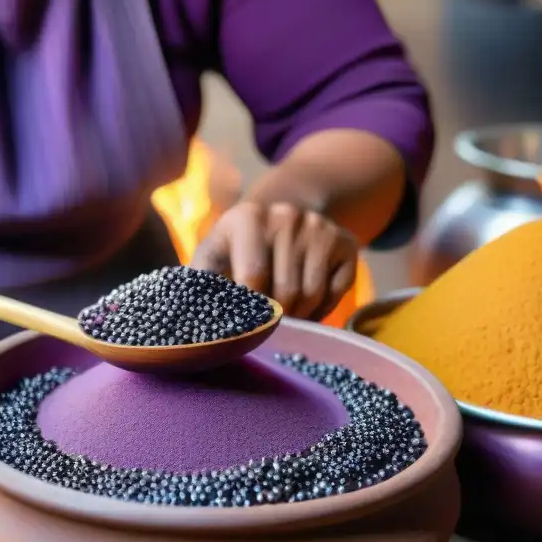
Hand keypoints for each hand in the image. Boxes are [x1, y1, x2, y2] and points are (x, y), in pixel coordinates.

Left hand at [192, 201, 358, 320]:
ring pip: (312, 295)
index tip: (245, 326)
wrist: (279, 217)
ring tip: (283, 315)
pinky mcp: (346, 242)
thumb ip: (201, 283)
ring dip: (299, 317)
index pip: (253, 276)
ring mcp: (319, 226)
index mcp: (247, 217)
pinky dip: (321, 309)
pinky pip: (336, 292)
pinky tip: (306, 304)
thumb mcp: (213, 256)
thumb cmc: (237, 248)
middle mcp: (286, 215)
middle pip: (286, 291)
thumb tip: (195, 325)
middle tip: (266, 325)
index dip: (250, 310)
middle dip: (276, 318)